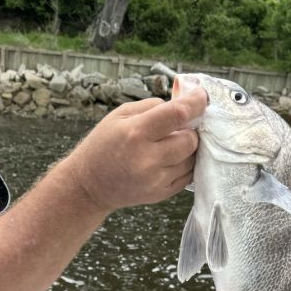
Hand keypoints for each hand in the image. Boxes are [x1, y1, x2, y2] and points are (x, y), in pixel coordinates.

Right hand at [64, 86, 206, 212]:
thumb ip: (152, 106)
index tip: (202, 96)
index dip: (196, 102)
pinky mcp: (160, 194)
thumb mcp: (119, 116)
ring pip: (192, 159)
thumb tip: (182, 103)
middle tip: (180, 126)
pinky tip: (170, 159)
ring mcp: (155, 180)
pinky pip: (188, 176)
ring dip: (188, 148)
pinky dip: (185, 164)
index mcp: (136, 133)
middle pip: (191, 140)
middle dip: (190, 130)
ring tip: (172, 143)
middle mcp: (148, 159)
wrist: (89, 186)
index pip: (178, 114)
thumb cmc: (103, 145)